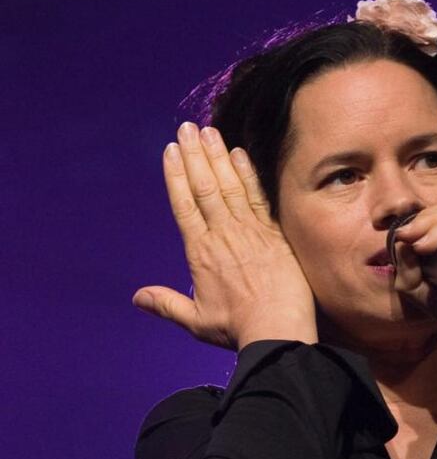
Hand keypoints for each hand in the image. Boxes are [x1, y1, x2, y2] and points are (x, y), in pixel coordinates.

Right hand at [133, 122, 317, 350]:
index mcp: (200, 253)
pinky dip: (248, 175)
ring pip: (229, 186)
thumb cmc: (237, 329)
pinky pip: (259, 198)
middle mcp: (222, 235)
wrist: (277, 330)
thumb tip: (137, 298)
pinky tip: (240, 154)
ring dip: (217, 156)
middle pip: (204, 187)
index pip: (183, 205)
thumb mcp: (196, 320)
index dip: (175, 175)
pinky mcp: (275, 235)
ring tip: (208, 131)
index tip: (171, 151)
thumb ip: (166, 304)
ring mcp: (250, 232)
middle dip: (194, 155)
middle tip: (187, 128)